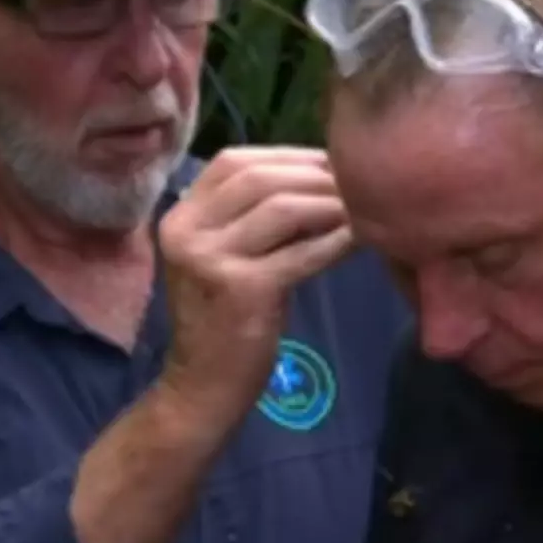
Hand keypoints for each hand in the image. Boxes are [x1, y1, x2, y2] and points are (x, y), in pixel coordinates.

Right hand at [157, 146, 353, 418]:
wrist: (202, 387)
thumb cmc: (222, 320)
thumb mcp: (224, 257)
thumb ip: (252, 217)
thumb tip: (318, 175)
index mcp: (179, 217)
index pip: (232, 162)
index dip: (284, 156)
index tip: (327, 164)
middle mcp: (186, 231)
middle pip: (258, 178)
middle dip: (313, 175)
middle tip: (356, 184)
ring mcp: (210, 259)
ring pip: (282, 208)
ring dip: (329, 204)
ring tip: (362, 209)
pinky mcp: (242, 289)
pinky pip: (301, 252)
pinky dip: (335, 242)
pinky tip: (360, 241)